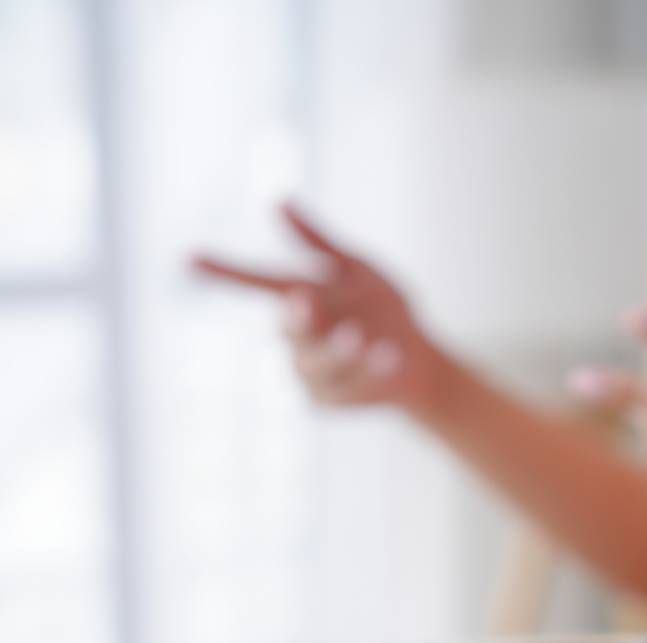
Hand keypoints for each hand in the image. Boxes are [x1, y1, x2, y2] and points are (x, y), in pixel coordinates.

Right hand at [192, 203, 457, 420]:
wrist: (416, 358)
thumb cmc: (383, 307)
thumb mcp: (357, 269)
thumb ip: (319, 241)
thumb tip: (279, 200)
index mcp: (299, 298)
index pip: (255, 282)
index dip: (224, 272)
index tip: (191, 258)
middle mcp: (298, 336)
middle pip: (289, 328)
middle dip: (298, 317)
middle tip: (307, 300)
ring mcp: (310, 372)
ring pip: (316, 364)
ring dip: (339, 350)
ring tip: (361, 337)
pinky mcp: (327, 400)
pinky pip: (347, 386)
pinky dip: (371, 369)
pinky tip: (390, 355)